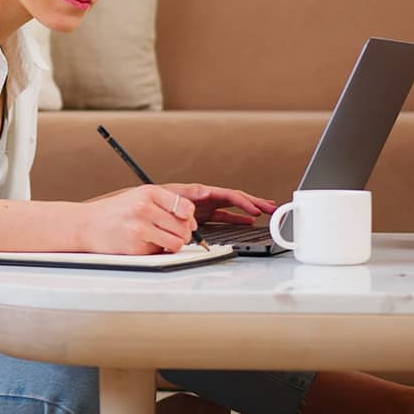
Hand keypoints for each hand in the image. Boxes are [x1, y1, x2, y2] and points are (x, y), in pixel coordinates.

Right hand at [77, 184, 199, 254]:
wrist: (86, 225)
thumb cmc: (115, 211)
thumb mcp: (139, 196)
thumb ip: (166, 203)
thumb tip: (191, 220)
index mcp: (148, 192)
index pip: (185, 206)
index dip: (188, 217)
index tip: (184, 219)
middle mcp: (144, 209)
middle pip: (184, 227)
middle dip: (182, 232)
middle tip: (170, 231)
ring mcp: (140, 229)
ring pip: (176, 242)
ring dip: (172, 244)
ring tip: (159, 238)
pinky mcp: (136, 248)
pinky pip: (161, 253)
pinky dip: (156, 250)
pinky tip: (144, 243)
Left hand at [156, 183, 278, 225]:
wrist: (142, 208)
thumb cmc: (155, 199)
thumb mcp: (170, 195)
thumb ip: (188, 193)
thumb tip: (205, 191)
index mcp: (201, 191)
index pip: (229, 195)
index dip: (243, 202)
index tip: (255, 210)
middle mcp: (206, 198)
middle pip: (236, 198)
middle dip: (255, 202)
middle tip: (272, 208)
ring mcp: (206, 206)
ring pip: (233, 207)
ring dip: (250, 209)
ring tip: (267, 212)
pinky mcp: (202, 215)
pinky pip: (225, 216)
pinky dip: (237, 218)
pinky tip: (248, 222)